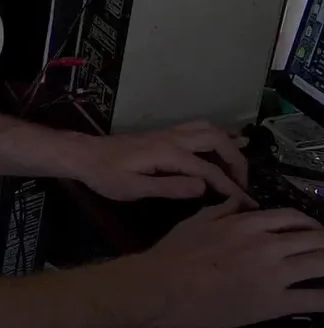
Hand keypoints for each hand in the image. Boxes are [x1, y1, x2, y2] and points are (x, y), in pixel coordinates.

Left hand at [74, 121, 250, 202]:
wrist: (84, 155)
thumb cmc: (106, 175)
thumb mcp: (134, 188)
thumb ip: (169, 187)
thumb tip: (204, 187)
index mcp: (168, 153)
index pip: (209, 170)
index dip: (231, 187)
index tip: (247, 204)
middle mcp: (172, 138)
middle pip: (217, 141)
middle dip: (237, 162)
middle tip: (244, 185)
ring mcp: (168, 133)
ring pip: (209, 129)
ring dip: (230, 145)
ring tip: (240, 168)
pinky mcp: (164, 134)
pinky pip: (198, 128)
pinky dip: (218, 134)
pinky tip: (228, 142)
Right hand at [116, 199, 323, 326]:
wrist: (163, 287)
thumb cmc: (174, 254)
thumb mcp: (196, 222)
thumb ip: (222, 209)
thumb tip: (240, 200)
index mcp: (248, 224)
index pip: (293, 217)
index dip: (309, 223)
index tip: (313, 230)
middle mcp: (268, 245)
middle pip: (316, 238)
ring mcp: (274, 275)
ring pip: (321, 264)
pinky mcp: (274, 304)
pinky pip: (314, 300)